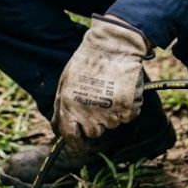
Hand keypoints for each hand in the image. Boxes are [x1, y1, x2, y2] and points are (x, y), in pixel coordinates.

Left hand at [52, 15, 152, 149]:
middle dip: (97, 122)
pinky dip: (128, 107)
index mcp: (68, 107)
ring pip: (112, 124)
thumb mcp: (65, 82)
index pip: (70, 137)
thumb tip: (59, 127)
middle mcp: (88, 114)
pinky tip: (122, 89)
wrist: (112, 45)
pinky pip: (128, 116)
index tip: (81, 141)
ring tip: (110, 89)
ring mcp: (109, 113)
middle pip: (94, 133)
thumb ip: (62, 106)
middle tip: (99, 102)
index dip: (76, 141)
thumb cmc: (87, 61)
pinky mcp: (127, 109)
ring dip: (113, 112)